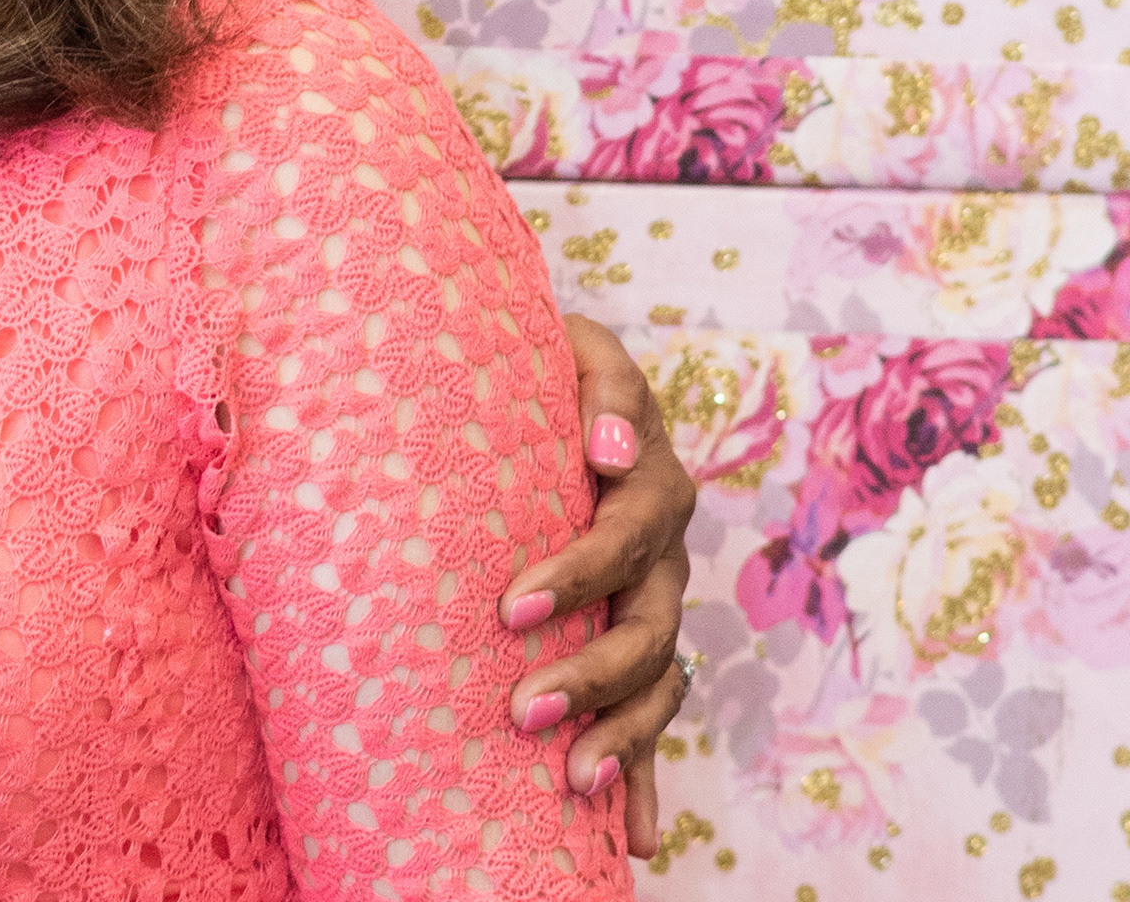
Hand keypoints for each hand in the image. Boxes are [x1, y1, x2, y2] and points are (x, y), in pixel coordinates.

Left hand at [501, 313, 697, 855]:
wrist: (532, 375)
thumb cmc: (529, 356)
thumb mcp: (560, 340)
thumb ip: (592, 378)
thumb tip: (609, 447)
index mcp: (644, 470)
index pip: (632, 519)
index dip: (588, 561)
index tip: (519, 603)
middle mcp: (659, 541)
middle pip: (647, 616)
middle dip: (591, 665)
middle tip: (520, 699)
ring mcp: (653, 596)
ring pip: (658, 676)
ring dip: (619, 730)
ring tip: (569, 776)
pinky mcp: (634, 641)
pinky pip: (654, 720)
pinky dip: (645, 777)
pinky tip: (635, 837)